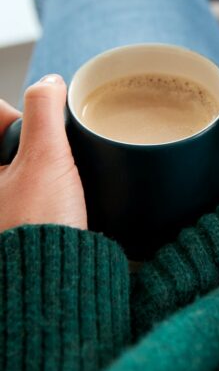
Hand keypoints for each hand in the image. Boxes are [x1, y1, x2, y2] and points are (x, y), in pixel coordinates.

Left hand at [0, 75, 86, 232]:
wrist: (52, 287)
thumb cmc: (39, 230)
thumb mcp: (46, 159)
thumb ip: (45, 112)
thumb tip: (50, 83)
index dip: (22, 115)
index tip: (43, 129)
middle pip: (11, 145)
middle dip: (38, 144)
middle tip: (55, 162)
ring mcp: (5, 209)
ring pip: (22, 170)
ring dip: (44, 169)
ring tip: (60, 187)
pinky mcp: (16, 228)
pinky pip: (31, 195)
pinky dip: (46, 193)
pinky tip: (60, 206)